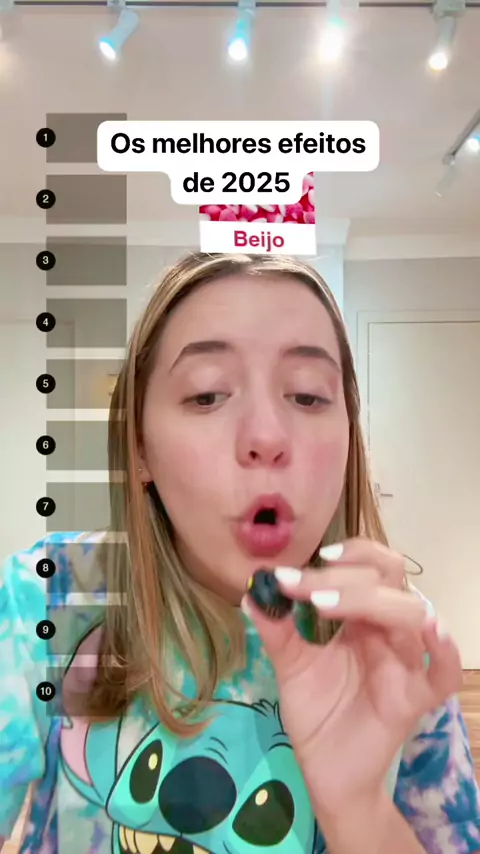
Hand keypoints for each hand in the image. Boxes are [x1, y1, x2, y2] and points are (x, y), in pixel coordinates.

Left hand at [243, 537, 461, 816]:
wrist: (323, 768)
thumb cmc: (315, 709)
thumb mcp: (289, 664)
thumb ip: (276, 629)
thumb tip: (250, 592)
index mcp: (363, 616)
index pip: (370, 568)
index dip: (349, 555)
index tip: (312, 560)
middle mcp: (388, 631)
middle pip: (389, 582)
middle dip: (346, 577)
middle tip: (306, 589)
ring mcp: (405, 663)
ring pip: (412, 614)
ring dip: (372, 601)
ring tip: (326, 602)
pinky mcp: (414, 700)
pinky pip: (444, 674)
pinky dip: (444, 651)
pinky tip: (430, 633)